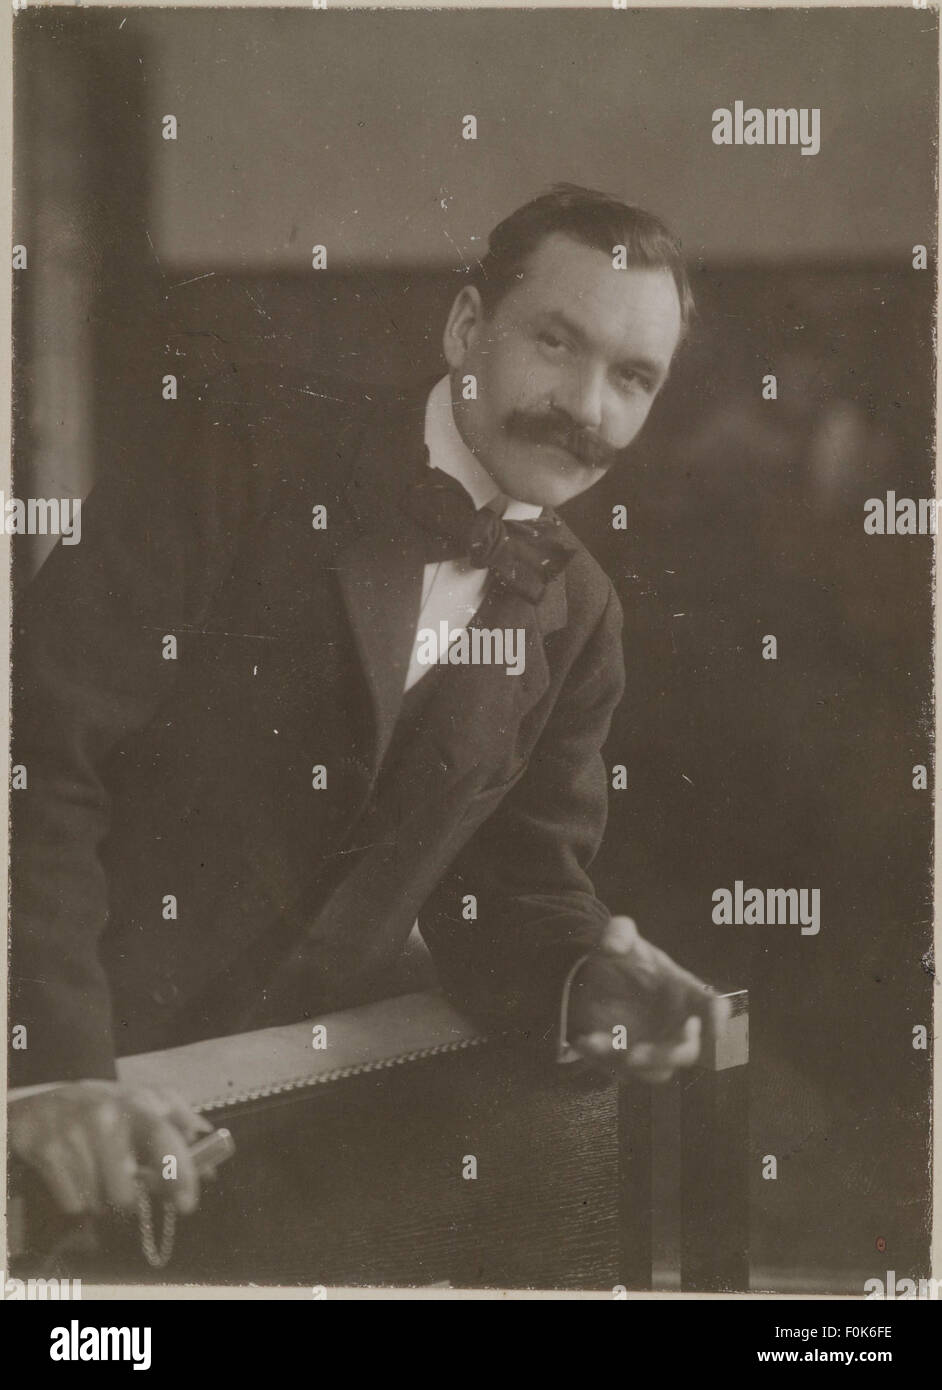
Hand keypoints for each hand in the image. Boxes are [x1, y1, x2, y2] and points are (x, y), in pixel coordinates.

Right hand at [9, 1080, 211, 1216]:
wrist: (41, 1106)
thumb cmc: (103, 1108)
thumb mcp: (142, 1103)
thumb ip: (181, 1127)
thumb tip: (211, 1164)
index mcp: (135, 1102)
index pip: (163, 1137)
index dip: (179, 1171)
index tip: (187, 1202)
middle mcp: (104, 1116)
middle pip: (124, 1192)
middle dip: (127, 1198)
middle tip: (125, 1184)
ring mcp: (72, 1134)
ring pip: (99, 1202)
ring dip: (101, 1197)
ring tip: (95, 1170)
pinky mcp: (46, 1152)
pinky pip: (73, 1203)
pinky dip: (77, 1198)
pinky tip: (75, 1173)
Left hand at [567, 916, 730, 1082]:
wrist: (594, 980)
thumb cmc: (623, 959)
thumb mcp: (619, 936)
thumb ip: (619, 932)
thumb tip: (613, 944)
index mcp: (685, 992)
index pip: (712, 1006)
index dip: (718, 1017)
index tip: (715, 1028)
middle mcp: (678, 1025)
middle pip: (687, 1051)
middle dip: (666, 1055)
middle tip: (636, 1052)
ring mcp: (657, 1047)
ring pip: (658, 1070)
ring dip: (633, 1063)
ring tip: (601, 1044)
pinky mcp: (633, 1061)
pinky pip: (625, 1072)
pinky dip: (605, 1059)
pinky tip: (584, 1039)